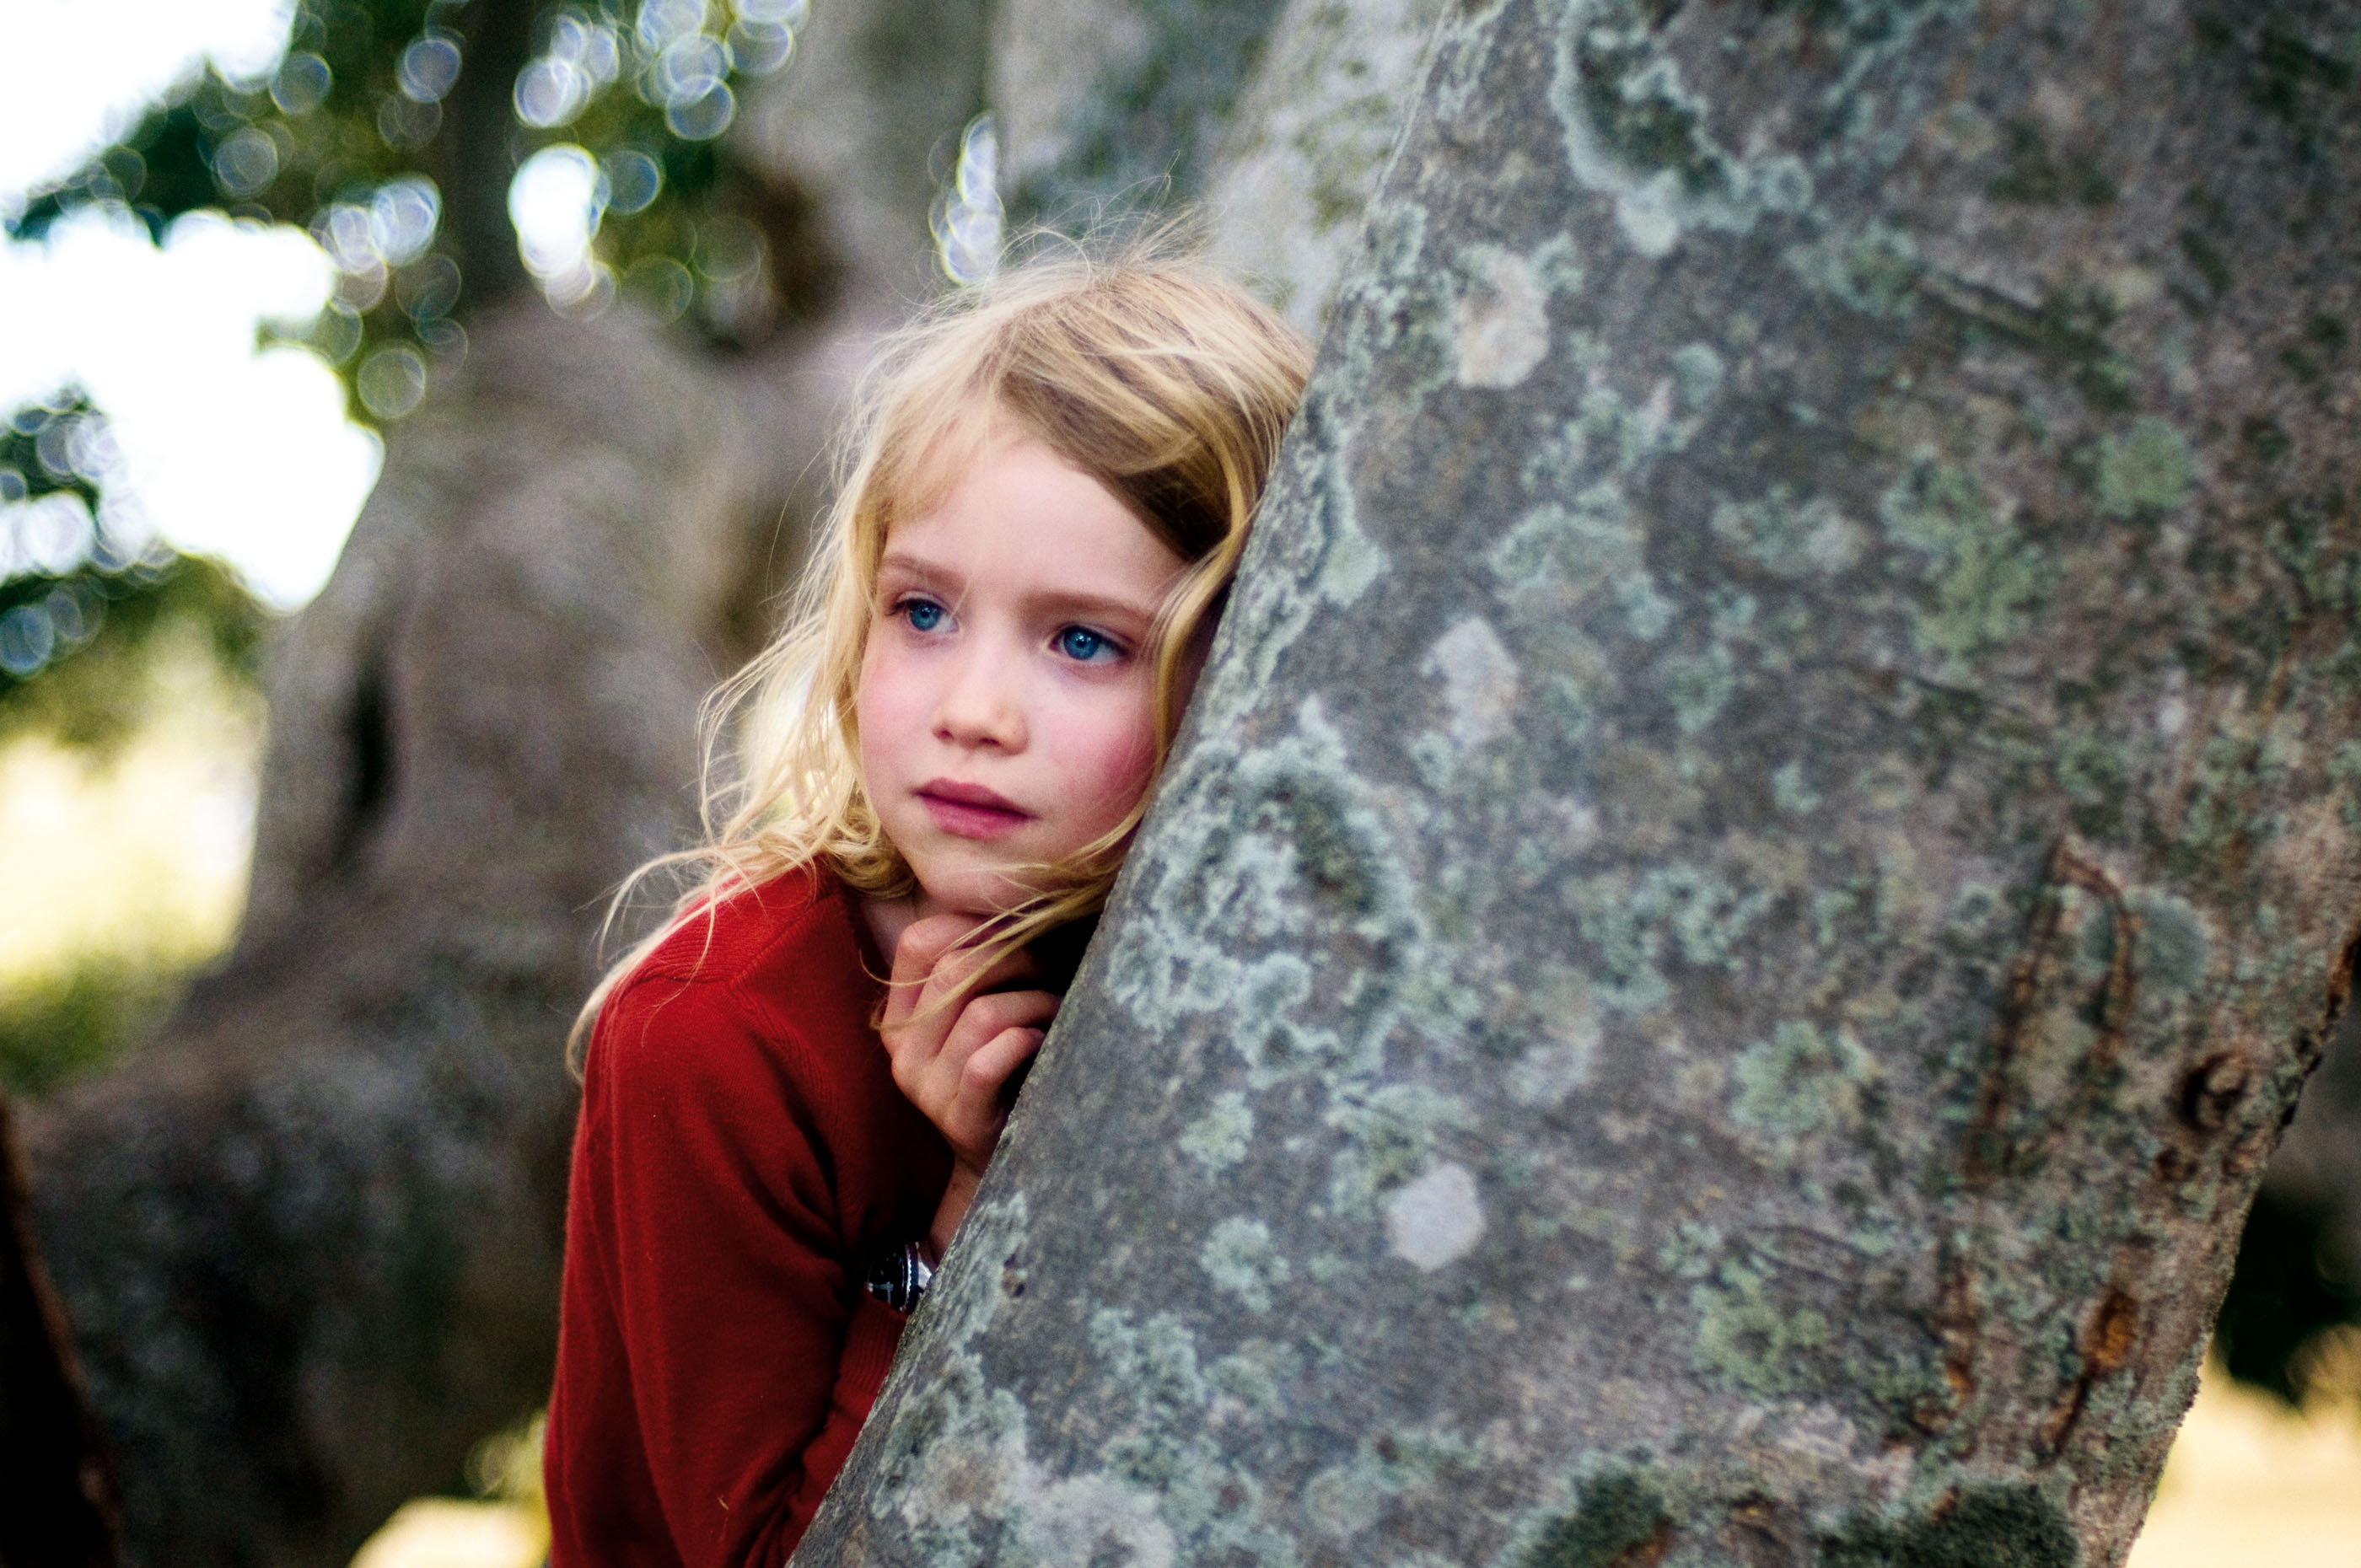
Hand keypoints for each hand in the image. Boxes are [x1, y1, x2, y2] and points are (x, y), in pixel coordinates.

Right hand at [879, 914, 1057, 1254]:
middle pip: (954, 970)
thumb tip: (1021, 902)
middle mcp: (903, 1051)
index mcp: (900, 1017)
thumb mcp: (978, 1016)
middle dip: (1017, 958)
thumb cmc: (1007, 1069)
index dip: (973, 924)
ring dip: (1034, 1003)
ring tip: (1056, 1009)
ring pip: (982, 1013)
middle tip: (1051, 969)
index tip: (1017, 930)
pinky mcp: (958, 1119)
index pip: (919, 942)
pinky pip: (989, 1060)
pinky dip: (1027, 1040)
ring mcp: (926, 1088)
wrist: (1003, 1160)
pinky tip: (1045, 1041)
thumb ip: (978, 968)